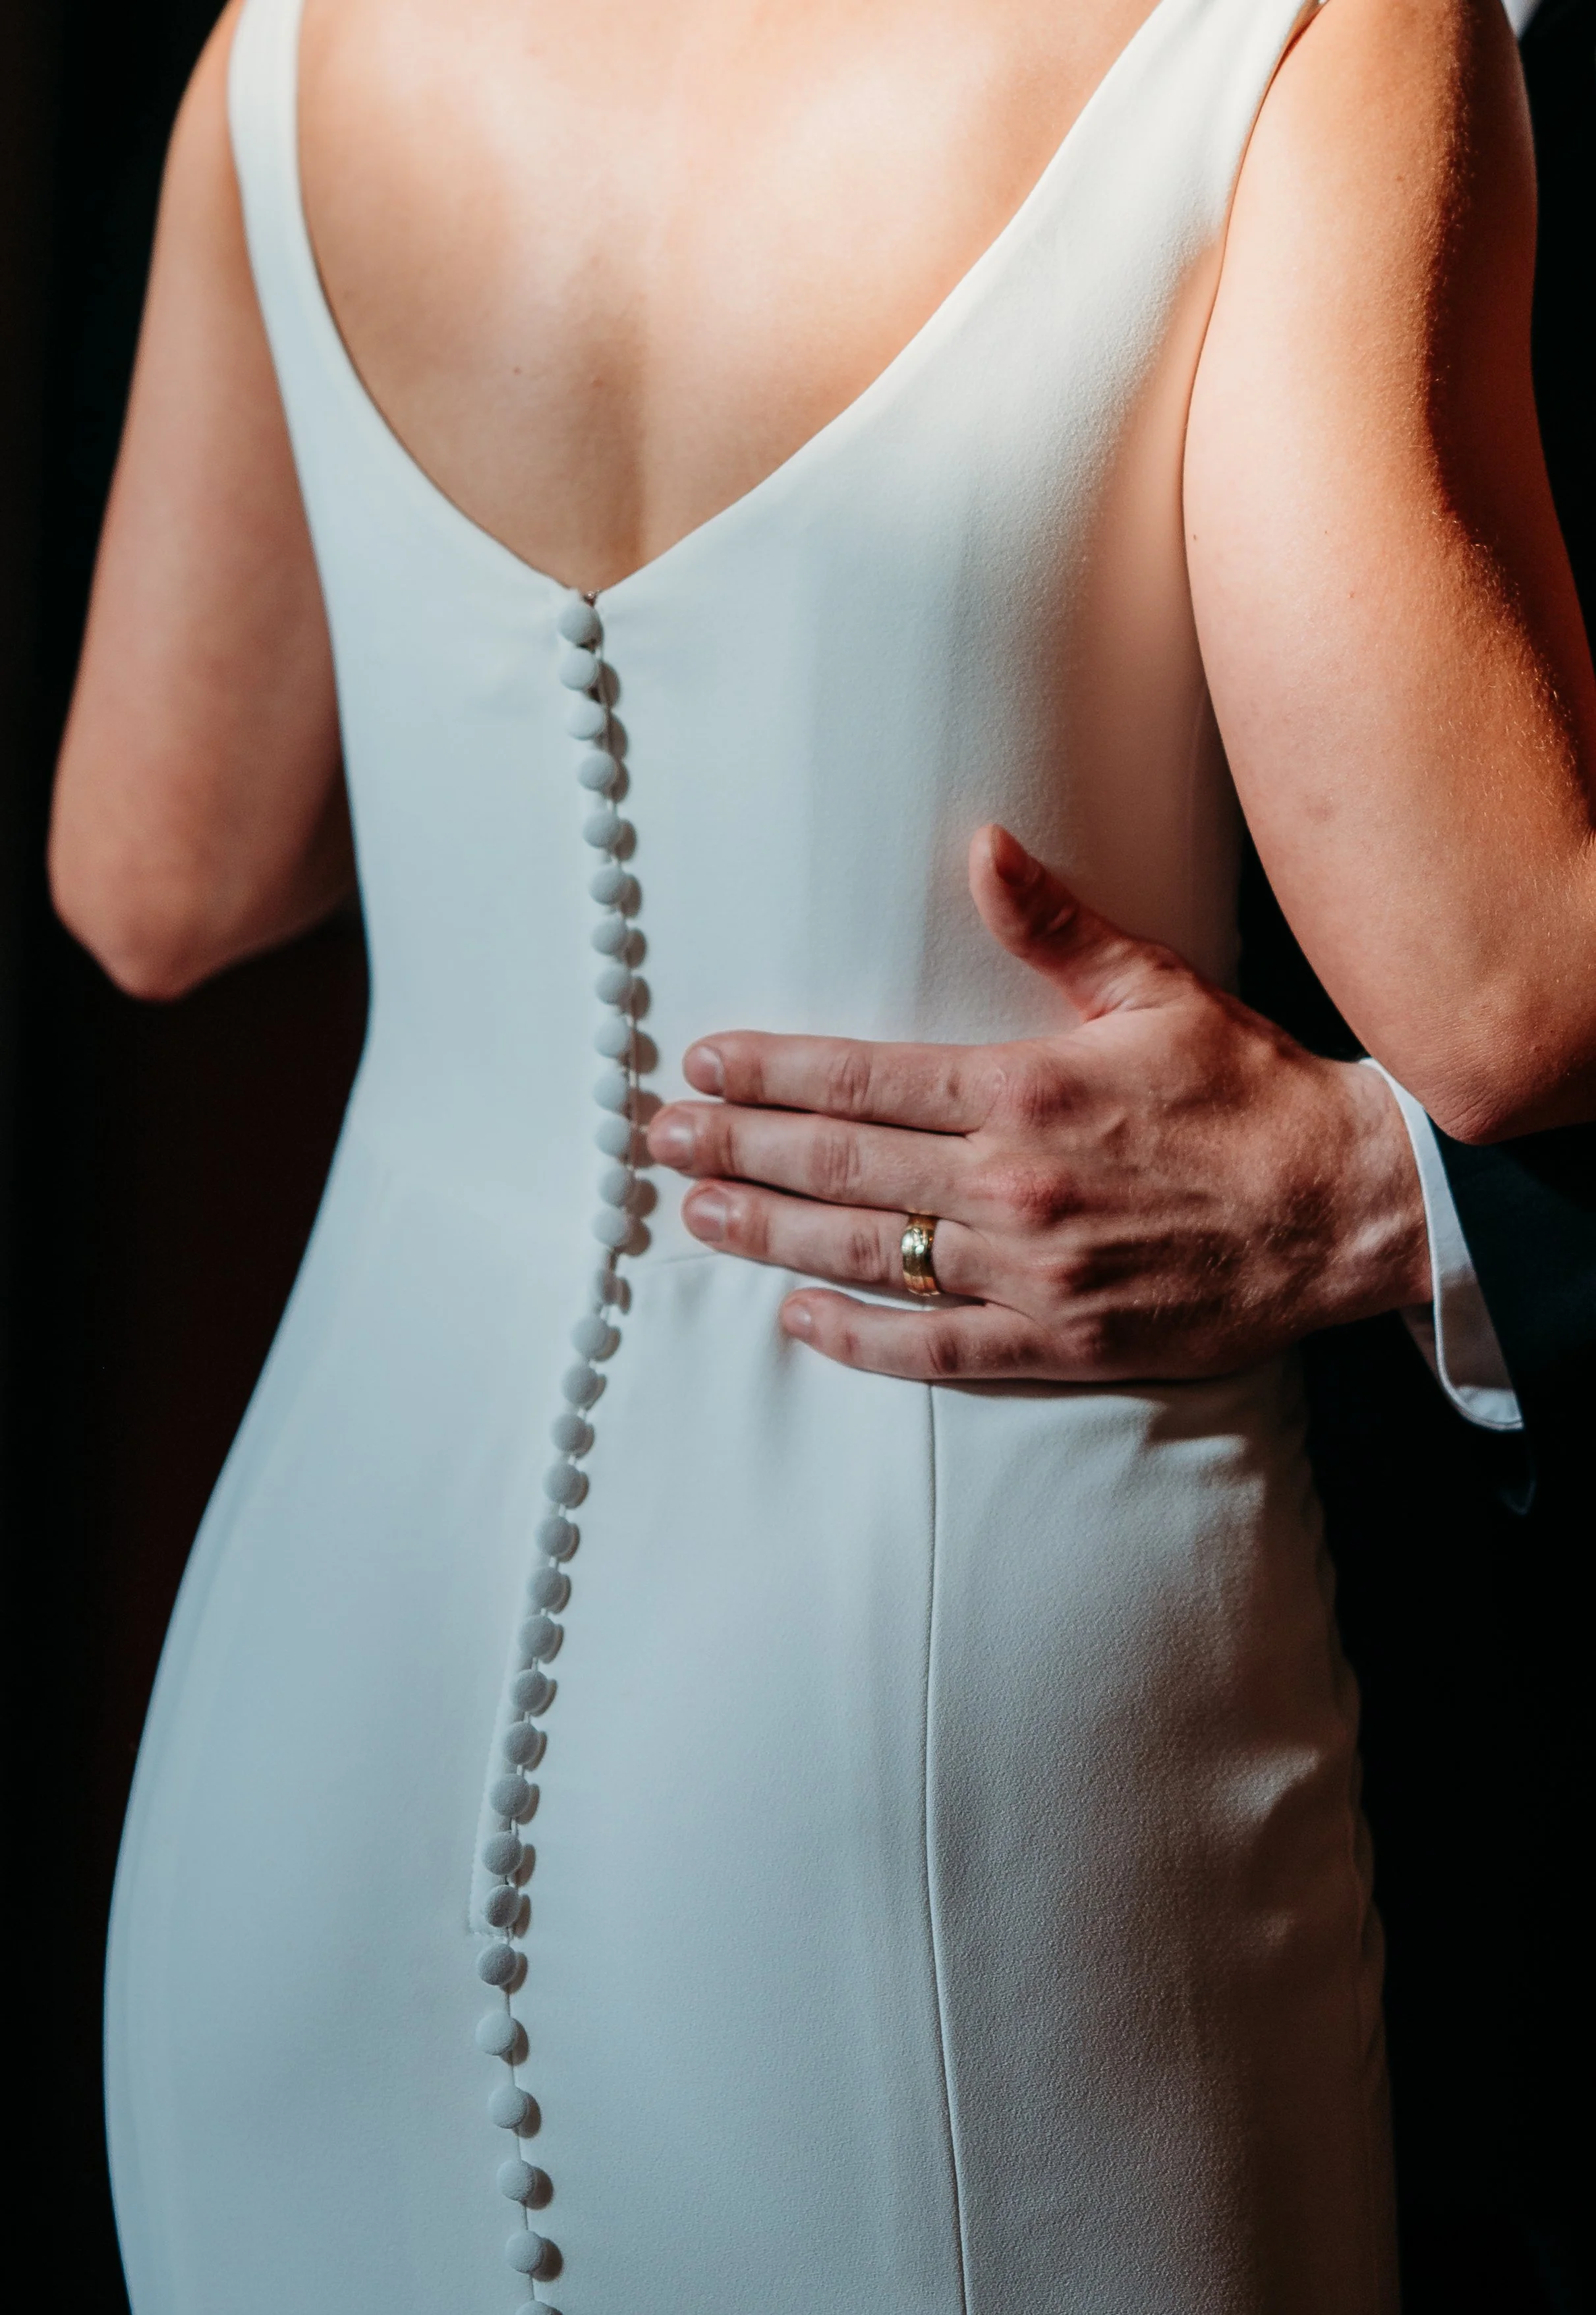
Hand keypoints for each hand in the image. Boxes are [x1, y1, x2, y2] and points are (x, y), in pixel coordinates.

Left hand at [646, 826, 1430, 1381]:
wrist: (1346, 1210)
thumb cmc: (1250, 1094)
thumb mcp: (1156, 989)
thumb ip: (1055, 926)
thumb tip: (982, 846)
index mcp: (1024, 1091)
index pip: (859, 1078)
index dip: (767, 1074)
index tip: (699, 1067)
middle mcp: (1010, 1185)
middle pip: (838, 1165)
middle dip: (736, 1148)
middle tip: (657, 1139)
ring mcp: (1030, 1272)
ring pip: (867, 1253)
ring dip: (768, 1234)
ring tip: (696, 1215)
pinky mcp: (1060, 1341)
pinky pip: (935, 1349)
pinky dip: (858, 1339)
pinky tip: (797, 1319)